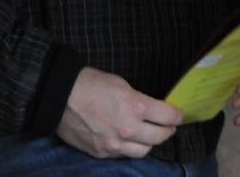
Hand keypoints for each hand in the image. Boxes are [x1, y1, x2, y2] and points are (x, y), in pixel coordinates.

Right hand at [56, 67, 181, 158]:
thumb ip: (141, 101)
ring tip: (149, 135)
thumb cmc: (93, 84)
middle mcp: (128, 130)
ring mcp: (113, 144)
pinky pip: (123, 155)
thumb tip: (152, 110)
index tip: (178, 115)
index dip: (177, 116)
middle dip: (167, 130)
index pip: (169, 117)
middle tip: (168, 126)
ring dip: (150, 143)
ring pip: (143, 151)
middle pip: (160, 137)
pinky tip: (129, 140)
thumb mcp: (124, 86)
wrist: (60, 97)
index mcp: (137, 108)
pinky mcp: (100, 153)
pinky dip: (130, 148)